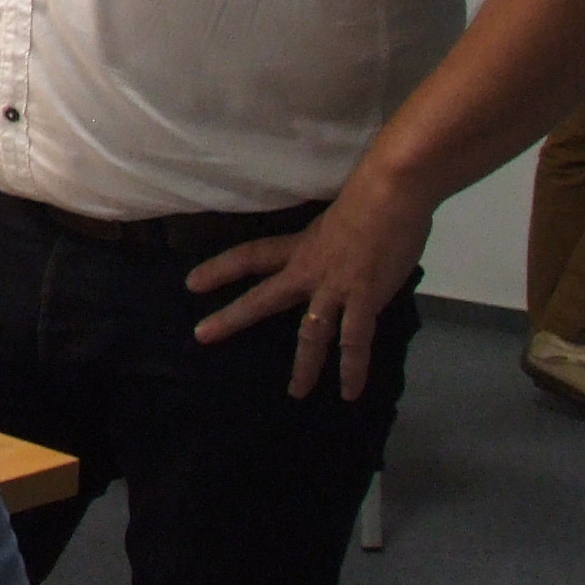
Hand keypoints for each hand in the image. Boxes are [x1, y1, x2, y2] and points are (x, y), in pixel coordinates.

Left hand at [184, 168, 433, 400]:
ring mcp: (334, 287)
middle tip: (201, 335)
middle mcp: (309, 269)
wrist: (392, 192)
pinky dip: (352, 369)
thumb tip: (348, 255)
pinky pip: (354, 342)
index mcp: (301, 246)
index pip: (251, 256)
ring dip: (304, 366)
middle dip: (232, 318)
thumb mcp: (340, 220)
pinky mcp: (363, 299)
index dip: (221, 269)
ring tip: (296, 393)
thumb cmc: (373, 197)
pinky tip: (349, 392)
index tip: (191, 283)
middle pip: (263, 298)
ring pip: (310, 333)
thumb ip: (337, 244)